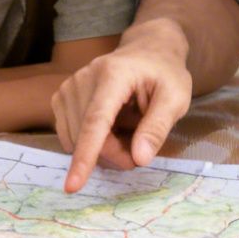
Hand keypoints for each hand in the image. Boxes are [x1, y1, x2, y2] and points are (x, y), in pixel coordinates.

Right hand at [53, 18, 192, 192]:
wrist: (147, 51)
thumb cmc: (164, 74)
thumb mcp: (176, 98)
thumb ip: (158, 127)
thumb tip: (140, 158)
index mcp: (113, 75)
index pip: (95, 121)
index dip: (85, 156)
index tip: (73, 186)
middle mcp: (83, 78)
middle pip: (87, 136)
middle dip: (114, 154)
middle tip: (142, 150)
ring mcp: (69, 87)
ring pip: (76, 139)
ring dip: (103, 149)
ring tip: (129, 132)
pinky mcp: (62, 97)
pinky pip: (71, 135)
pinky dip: (91, 142)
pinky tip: (111, 129)